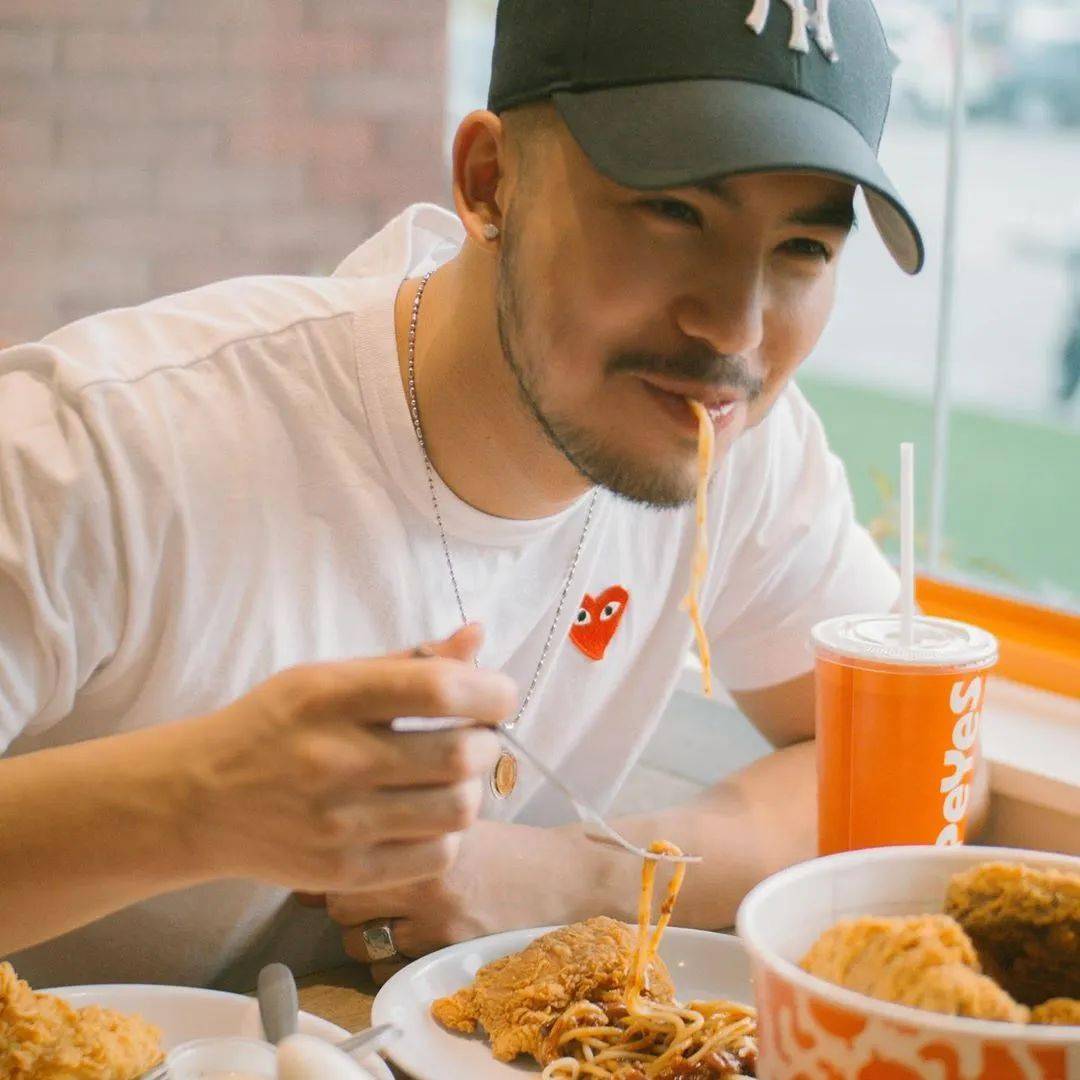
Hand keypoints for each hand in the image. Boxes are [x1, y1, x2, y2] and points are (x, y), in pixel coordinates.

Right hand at [177, 624, 516, 893]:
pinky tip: (427, 814)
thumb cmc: (273, 726)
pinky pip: (436, 857)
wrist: (198, 799)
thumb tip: (478, 636)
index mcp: (330, 697)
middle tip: (478, 735)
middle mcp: (335, 759)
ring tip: (453, 776)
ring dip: (472, 788)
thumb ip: (408, 662)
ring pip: (458, 809)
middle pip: (460, 754)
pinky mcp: (343, 872)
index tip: (498, 694)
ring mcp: (339, 823)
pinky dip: (449, 833)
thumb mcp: (328, 677)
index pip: (438, 690)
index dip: (490, 691)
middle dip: (488, 741)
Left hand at [325, 821, 594, 983]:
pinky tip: (416, 938)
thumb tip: (331, 848)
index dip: (331, 861)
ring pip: (359, 938)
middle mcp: (425, 867)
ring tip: (392, 918)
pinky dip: (392, 957)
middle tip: (365, 893)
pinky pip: (390, 964)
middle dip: (343, 900)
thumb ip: (400, 834)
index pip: (348, 850)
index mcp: (425, 827)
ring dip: (364, 933)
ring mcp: (436, 913)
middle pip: (342, 898)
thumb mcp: (455, 825)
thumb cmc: (507, 849)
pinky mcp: (447, 949)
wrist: (566, 878)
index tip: (330, 861)